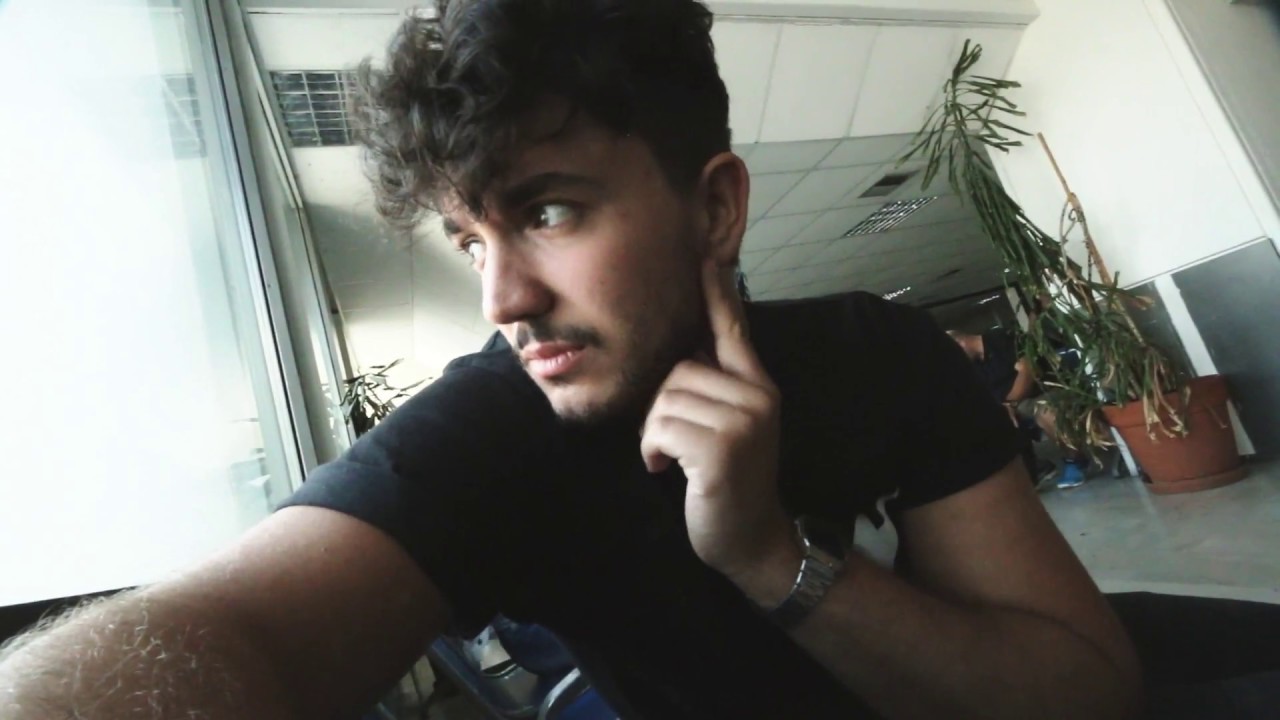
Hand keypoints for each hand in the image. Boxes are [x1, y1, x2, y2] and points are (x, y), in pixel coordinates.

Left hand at [640, 260, 794, 591]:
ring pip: (665, 399)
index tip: (707, 257)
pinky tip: (668, 470)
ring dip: (654, 433)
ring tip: (673, 458)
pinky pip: (660, 428)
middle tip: (674, 443)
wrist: (752, 540)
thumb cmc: (728, 482)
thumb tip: (683, 351)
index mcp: (758, 386)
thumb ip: (713, 387)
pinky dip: (652, 451)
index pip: (733, 330)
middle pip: (678, 370)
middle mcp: (757, 397)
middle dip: (661, 408)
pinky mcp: (722, 449)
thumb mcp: (729, 427)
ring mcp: (743, 423)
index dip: (718, 294)